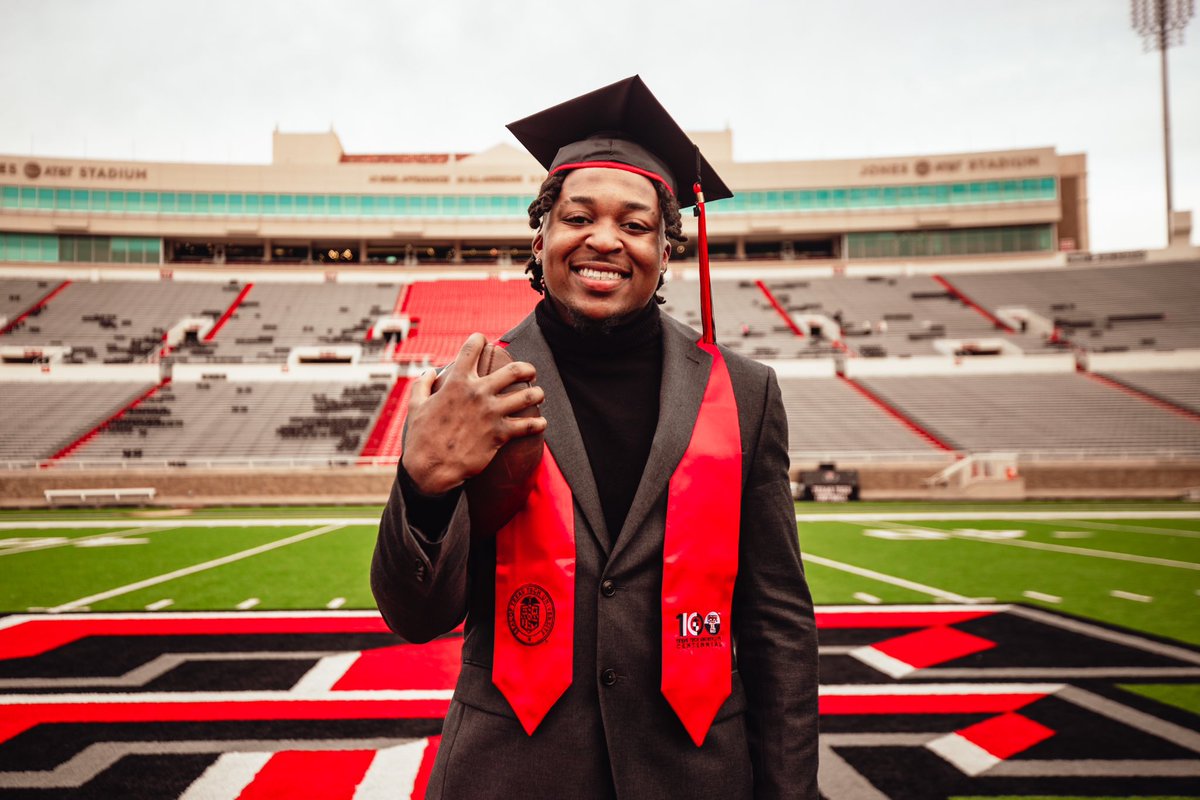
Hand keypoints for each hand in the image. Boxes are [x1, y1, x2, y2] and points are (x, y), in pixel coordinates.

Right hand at [401, 333, 546, 494]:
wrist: (431, 468)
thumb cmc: (421, 437)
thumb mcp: (415, 406)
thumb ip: (422, 385)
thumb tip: (430, 371)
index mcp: (457, 382)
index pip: (472, 348)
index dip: (479, 339)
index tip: (485, 340)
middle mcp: (478, 393)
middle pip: (514, 370)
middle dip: (527, 368)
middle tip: (530, 372)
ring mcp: (491, 413)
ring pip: (527, 396)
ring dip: (537, 394)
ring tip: (539, 396)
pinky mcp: (500, 434)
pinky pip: (528, 426)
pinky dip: (538, 423)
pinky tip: (541, 423)